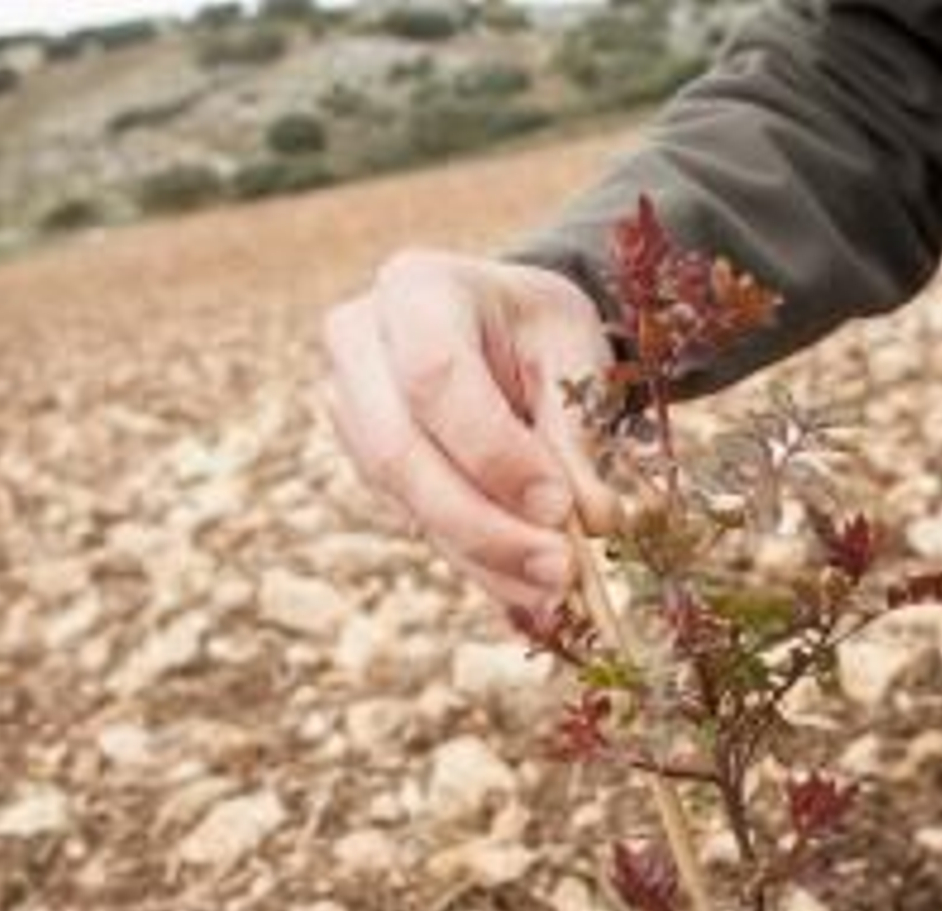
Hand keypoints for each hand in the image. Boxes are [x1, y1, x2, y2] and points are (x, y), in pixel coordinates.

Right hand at [324, 251, 619, 612]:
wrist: (504, 325)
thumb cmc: (540, 329)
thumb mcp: (575, 352)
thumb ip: (577, 430)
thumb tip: (592, 522)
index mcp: (415, 289)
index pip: (435, 377)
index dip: (493, 452)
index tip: (559, 506)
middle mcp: (359, 345)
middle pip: (399, 452)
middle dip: (482, 523)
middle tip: (561, 569)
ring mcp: (349, 408)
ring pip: (404, 500)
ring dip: (484, 556)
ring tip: (557, 589)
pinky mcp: (366, 465)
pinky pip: (418, 524)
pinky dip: (479, 562)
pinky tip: (529, 590)